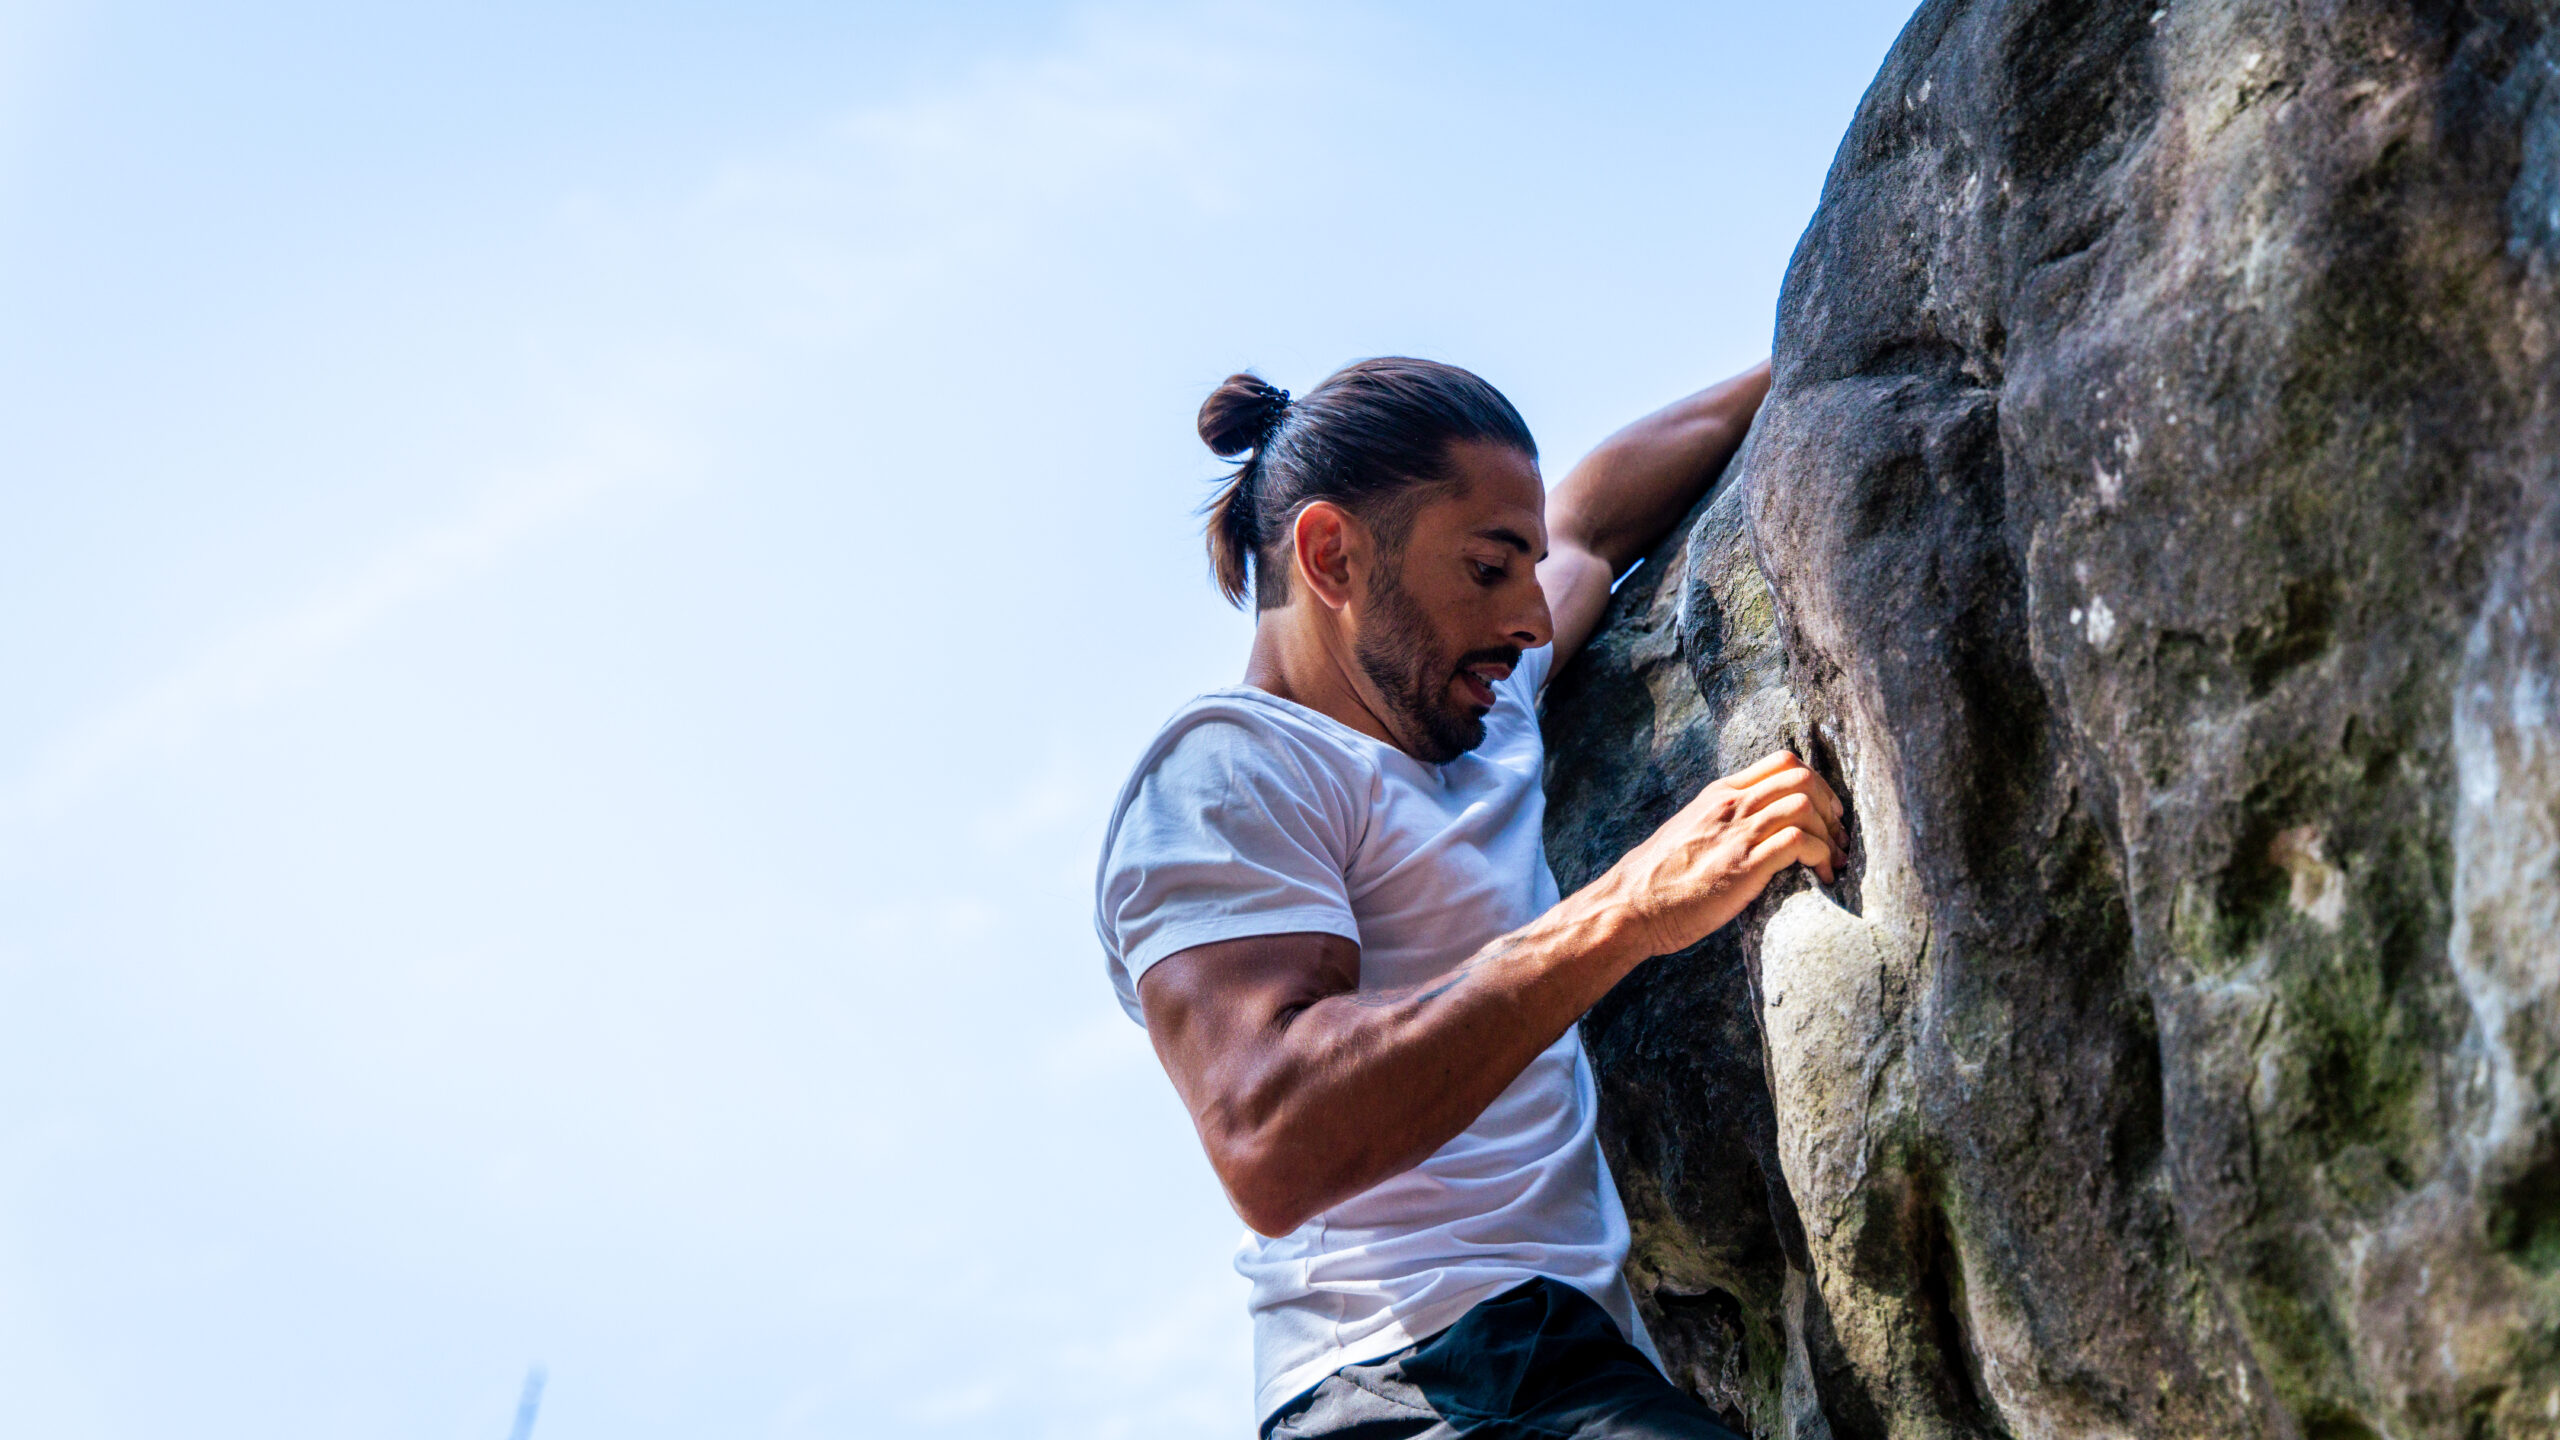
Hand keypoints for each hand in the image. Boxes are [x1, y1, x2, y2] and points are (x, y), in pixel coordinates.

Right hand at [1599, 750, 1846, 958]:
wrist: (1631, 905)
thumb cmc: (1659, 877)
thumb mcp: (1691, 830)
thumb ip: (1722, 821)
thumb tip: (1755, 827)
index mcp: (1720, 794)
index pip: (1782, 762)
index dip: (1815, 782)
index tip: (1825, 810)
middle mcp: (1731, 806)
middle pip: (1801, 777)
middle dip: (1830, 805)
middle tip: (1838, 835)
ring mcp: (1737, 834)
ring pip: (1804, 806)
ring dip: (1831, 834)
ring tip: (1835, 860)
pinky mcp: (1744, 866)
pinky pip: (1798, 843)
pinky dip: (1821, 857)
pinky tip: (1822, 876)